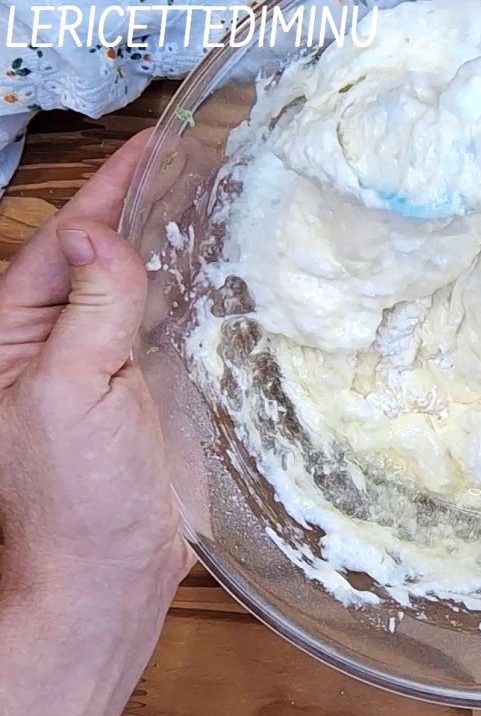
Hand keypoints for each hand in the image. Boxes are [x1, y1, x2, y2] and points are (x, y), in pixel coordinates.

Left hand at [0, 131, 190, 715]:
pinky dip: (198, 287)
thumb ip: (89, 312)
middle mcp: (62, 337)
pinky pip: (174, 321)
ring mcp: (111, 358)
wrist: (112, 570)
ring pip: (142, 281)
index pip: (65, 240)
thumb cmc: (73, 494)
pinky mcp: (154, 383)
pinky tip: (225, 261)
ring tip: (214, 191)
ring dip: (173, 238)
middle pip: (104, 252)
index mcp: (17, 334)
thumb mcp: (69, 393)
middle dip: (142, 202)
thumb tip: (101, 236)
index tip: (154, 145)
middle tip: (193, 154)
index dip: (109, 189)